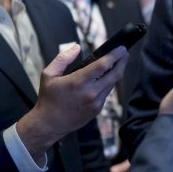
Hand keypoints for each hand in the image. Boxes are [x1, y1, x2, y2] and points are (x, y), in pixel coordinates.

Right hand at [17, 43, 127, 160]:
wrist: (49, 124)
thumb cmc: (48, 99)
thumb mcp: (48, 75)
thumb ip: (63, 59)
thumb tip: (76, 47)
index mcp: (78, 82)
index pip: (103, 65)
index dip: (114, 55)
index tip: (120, 48)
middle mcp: (90, 92)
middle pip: (115, 74)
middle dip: (122, 61)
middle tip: (124, 52)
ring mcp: (96, 102)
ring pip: (112, 84)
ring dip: (117, 72)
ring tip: (118, 62)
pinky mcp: (97, 110)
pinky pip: (107, 93)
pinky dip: (108, 83)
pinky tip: (107, 77)